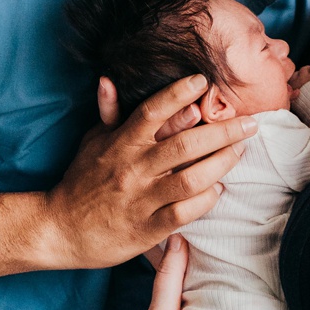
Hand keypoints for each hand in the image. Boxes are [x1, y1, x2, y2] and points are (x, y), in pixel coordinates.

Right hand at [45, 76, 252, 269]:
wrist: (59, 229)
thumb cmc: (82, 181)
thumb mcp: (92, 142)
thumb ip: (108, 113)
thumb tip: (110, 79)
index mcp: (121, 144)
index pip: (152, 111)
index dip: (178, 93)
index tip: (203, 81)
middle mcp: (133, 169)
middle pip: (184, 144)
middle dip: (223, 131)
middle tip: (250, 123)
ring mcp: (141, 200)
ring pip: (190, 178)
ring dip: (221, 163)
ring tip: (240, 151)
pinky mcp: (147, 228)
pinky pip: (184, 213)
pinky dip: (205, 200)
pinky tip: (218, 188)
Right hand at [287, 50, 309, 101]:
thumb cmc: (305, 110)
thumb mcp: (292, 106)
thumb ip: (290, 98)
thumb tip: (290, 94)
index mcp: (288, 90)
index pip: (287, 81)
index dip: (291, 83)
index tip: (291, 86)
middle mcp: (294, 81)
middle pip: (295, 74)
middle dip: (300, 78)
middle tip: (307, 85)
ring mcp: (305, 76)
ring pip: (305, 68)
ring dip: (308, 71)